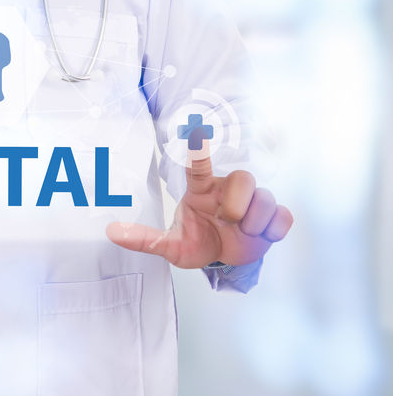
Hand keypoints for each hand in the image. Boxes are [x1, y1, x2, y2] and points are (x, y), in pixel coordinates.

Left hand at [106, 139, 292, 267]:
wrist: (224, 259)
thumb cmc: (197, 242)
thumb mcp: (170, 245)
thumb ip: (144, 239)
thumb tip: (112, 232)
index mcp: (202, 191)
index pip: (199, 167)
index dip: (199, 152)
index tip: (197, 135)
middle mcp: (228, 191)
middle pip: (243, 178)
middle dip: (238, 204)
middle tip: (228, 221)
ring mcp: (252, 203)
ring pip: (266, 198)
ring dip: (256, 221)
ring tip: (244, 232)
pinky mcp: (272, 219)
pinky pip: (283, 216)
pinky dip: (274, 230)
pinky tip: (262, 236)